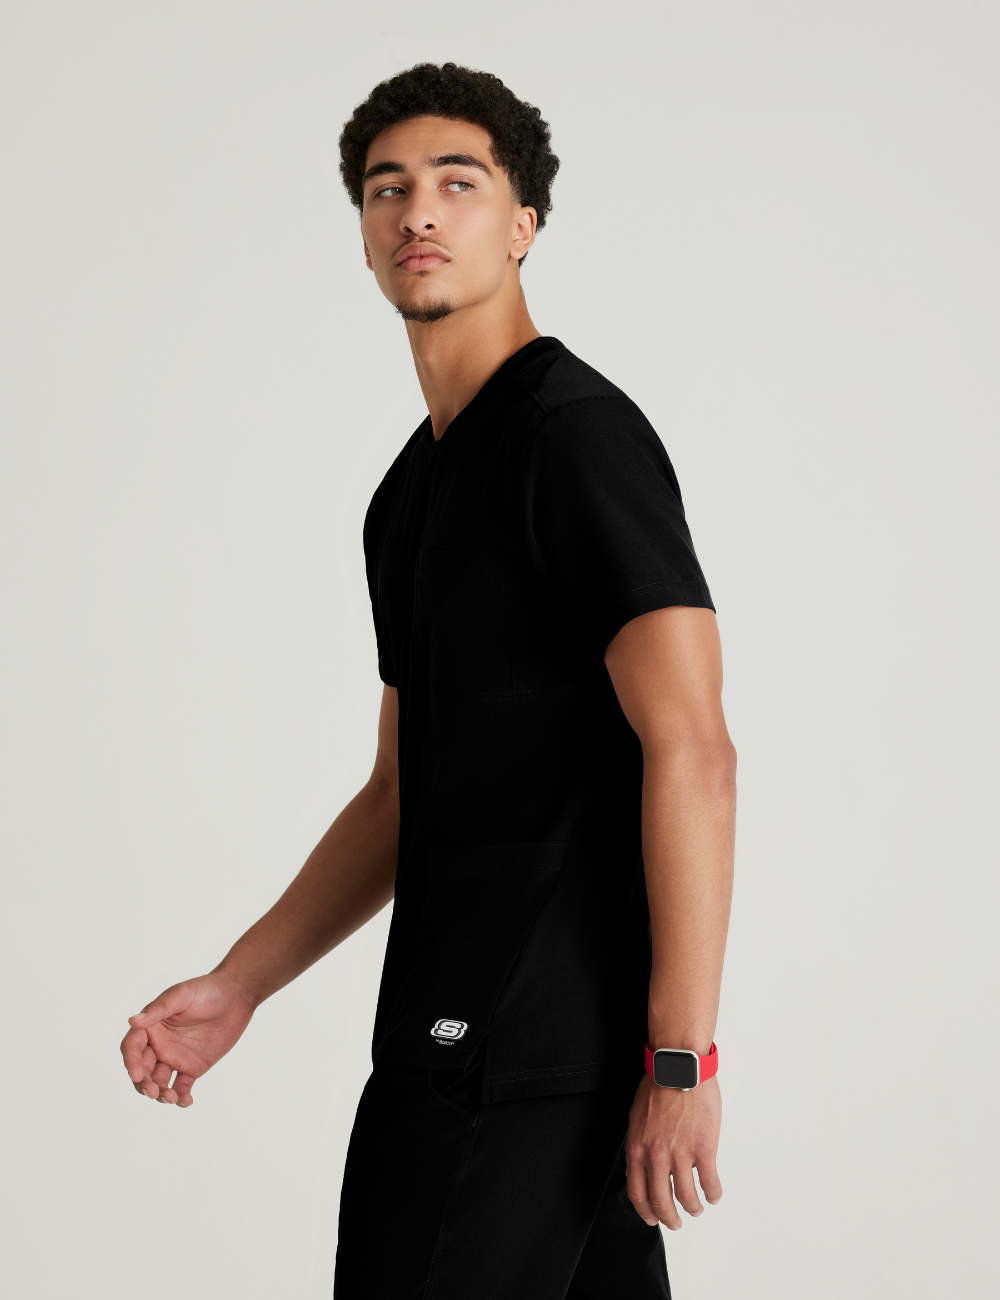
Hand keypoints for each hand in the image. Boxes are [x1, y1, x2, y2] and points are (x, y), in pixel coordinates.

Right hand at [120, 971, 255, 1106]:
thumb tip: (132, 1021)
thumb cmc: (206, 990)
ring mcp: (175, 1057)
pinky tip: (186, 1101)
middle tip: (153, 1092)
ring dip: (161, 1093)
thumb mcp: (181, 995)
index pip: (132, 1048)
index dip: (131, 1063)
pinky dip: (181, 1097)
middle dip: (144, 1084)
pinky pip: (182, 1086)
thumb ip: (159, 1010)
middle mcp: (158, 1045)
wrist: (236, 996)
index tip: (138, 1075)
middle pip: (142, 1070)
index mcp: (151, 1027)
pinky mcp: (193, 1067)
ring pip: (160, 1082)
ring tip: (172, 1097)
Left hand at [626, 1073, 721, 1229]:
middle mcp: (656, 1156)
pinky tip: (714, 1195)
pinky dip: (713, 1194)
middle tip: (676, 1223)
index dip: (646, 1211)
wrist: (678, 1067)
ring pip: (687, 1197)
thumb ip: (640, 1144)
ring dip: (693, 1208)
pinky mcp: (703, 1148)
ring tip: (698, 1208)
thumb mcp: (638, 1118)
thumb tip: (642, 1166)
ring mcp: (680, 1154)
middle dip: (670, 1218)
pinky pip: (709, 1182)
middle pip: (661, 1202)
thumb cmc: (658, 1084)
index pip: (638, 1192)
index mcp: (638, 1148)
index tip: (653, 1218)